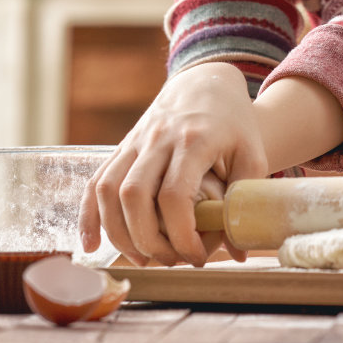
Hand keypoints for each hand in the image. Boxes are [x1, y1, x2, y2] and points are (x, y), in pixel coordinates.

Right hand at [78, 63, 266, 266]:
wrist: (206, 82)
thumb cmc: (233, 122)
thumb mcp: (253, 154)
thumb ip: (246, 198)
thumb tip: (240, 253)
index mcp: (194, 141)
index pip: (174, 195)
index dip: (181, 234)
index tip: (197, 255)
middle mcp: (159, 139)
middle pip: (135, 195)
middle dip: (147, 240)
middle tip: (171, 260)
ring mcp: (136, 142)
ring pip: (109, 189)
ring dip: (118, 233)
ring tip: (142, 258)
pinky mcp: (122, 147)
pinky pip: (96, 181)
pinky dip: (90, 214)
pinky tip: (92, 243)